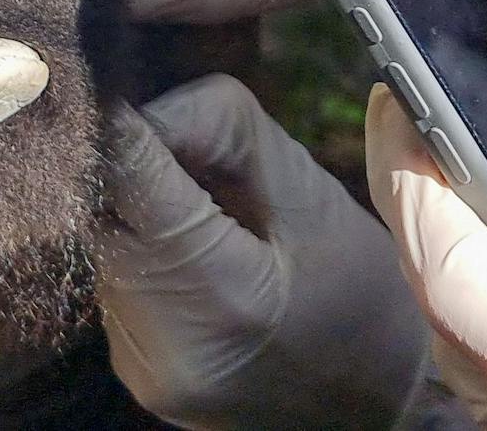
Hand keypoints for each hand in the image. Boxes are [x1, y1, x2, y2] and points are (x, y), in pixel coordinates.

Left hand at [98, 75, 427, 429]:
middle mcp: (163, 340)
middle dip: (133, 165)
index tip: (130, 88)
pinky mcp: (135, 371)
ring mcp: (142, 365)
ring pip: (105, 242)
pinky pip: (117, 284)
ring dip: (138, 210)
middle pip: (102, 207)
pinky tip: (195, 254)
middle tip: (189, 156)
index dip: (123, 122)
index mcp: (216, 292)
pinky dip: (145, 252)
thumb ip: (223, 130)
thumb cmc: (364, 297)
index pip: (124, 174)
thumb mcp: (310, 195)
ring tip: (206, 212)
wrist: (383, 410)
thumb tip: (143, 98)